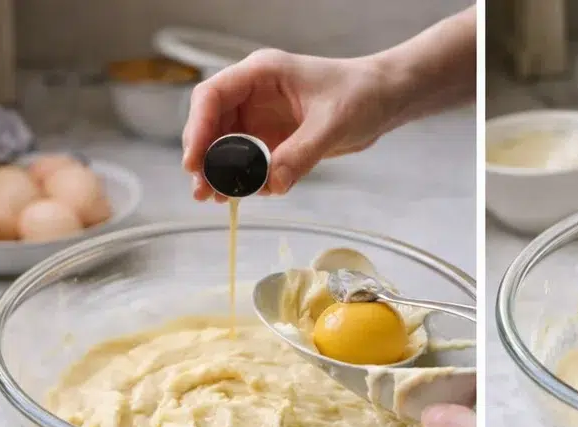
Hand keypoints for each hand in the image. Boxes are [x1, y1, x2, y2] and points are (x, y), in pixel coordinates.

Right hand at [182, 10, 475, 197]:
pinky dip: (245, 179)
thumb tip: (272, 185)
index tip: (195, 162)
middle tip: (203, 192)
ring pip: (227, 146)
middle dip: (205, 158)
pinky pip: (249, 161)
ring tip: (218, 200)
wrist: (382, 100)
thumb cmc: (359, 95)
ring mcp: (262, 117)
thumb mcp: (331, 124)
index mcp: (261, 74)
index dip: (198, 129)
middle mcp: (254, 94)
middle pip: (212, 124)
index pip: (213, 96)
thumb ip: (301, 154)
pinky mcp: (274, 139)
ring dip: (221, 173)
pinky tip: (249, 194)